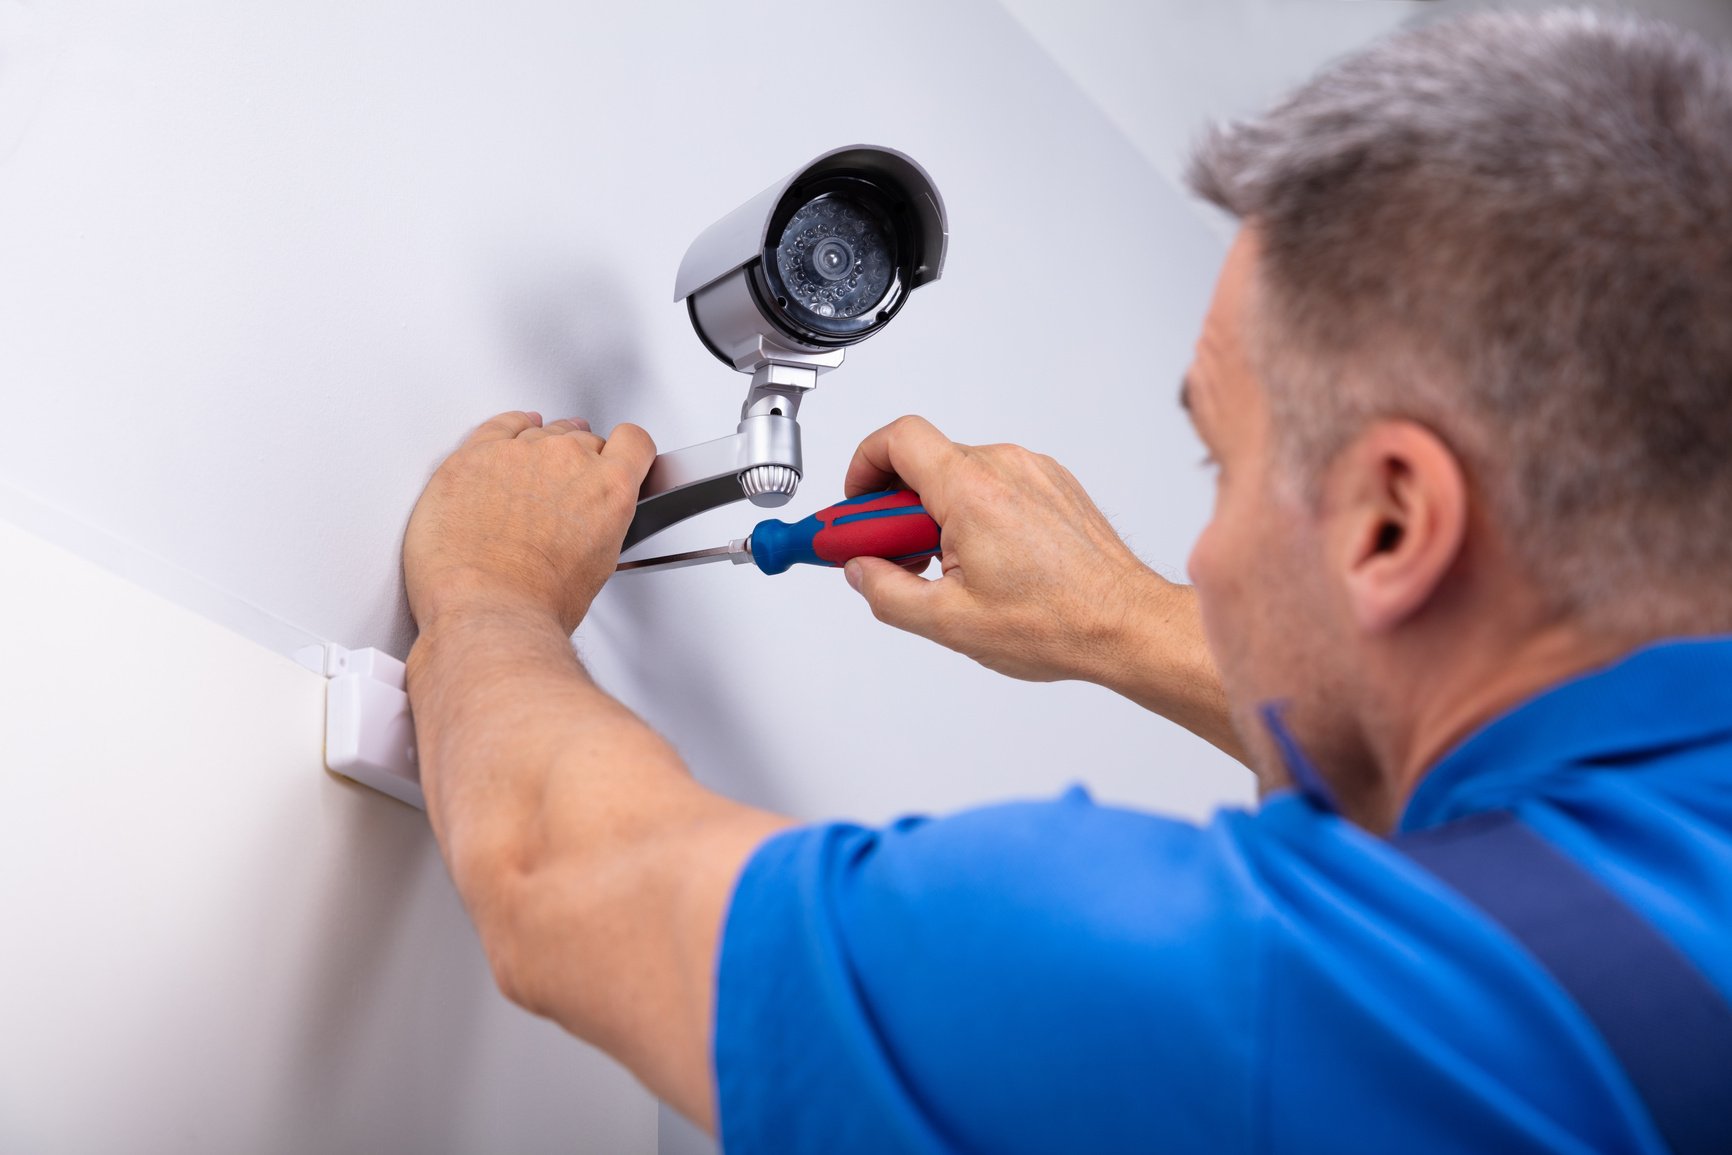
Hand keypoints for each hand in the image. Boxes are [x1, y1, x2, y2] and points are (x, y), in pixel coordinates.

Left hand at [404, 411, 656, 635]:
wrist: (488, 608)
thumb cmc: (538, 599)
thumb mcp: (598, 564)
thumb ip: (601, 522)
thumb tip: (589, 519)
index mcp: (609, 487)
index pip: (633, 442)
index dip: (627, 450)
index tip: (619, 456)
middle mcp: (567, 459)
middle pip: (582, 437)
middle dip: (575, 462)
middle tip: (560, 493)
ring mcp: (519, 452)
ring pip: (539, 431)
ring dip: (538, 450)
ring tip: (526, 483)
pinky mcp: (476, 454)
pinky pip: (498, 426)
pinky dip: (507, 429)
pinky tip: (508, 436)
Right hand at [841, 415, 1170, 682]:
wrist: (1127, 624)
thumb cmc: (1058, 622)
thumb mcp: (949, 622)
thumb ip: (887, 592)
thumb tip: (860, 571)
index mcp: (972, 490)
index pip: (897, 440)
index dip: (862, 468)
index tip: (855, 509)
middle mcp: (1005, 467)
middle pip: (925, 463)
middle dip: (897, 508)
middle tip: (894, 555)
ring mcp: (1034, 472)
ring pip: (961, 475)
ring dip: (939, 513)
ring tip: (948, 569)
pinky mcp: (1054, 485)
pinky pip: (996, 484)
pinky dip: (976, 513)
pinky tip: (986, 562)